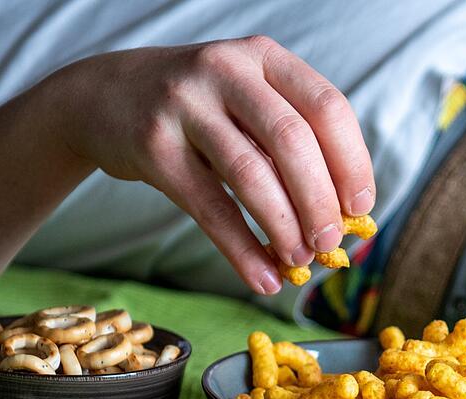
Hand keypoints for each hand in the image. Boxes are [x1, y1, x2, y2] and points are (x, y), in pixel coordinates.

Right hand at [45, 36, 374, 293]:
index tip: (362, 208)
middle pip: (292, 140)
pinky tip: (261, 277)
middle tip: (331, 244)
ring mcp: (184, 105)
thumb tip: (338, 212)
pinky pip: (208, 207)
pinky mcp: (153, 147)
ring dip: (283, 226)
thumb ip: (283, 139)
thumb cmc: (192, 108)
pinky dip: (240, 248)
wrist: (103, 96)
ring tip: (299, 262)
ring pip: (250, 173)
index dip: (352, 162)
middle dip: (320, 201)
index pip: (326, 106)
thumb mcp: (240, 99)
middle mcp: (225, 70)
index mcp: (261, 55)